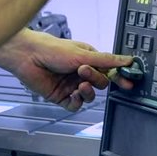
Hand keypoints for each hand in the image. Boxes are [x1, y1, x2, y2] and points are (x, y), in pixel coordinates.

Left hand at [0, 29, 133, 110]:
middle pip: (100, 84)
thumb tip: (128, 60)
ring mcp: (71, 85)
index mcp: (89, 60)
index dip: (118, 77)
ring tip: (79, 84)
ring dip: (87, 91)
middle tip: (84, 72)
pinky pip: (76, 105)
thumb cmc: (53, 50)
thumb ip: (107, 60)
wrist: (28, 57)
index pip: (109, 70)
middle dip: (95, 79)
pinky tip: (73, 94)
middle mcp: (81, 73)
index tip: (128, 83)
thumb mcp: (84, 54)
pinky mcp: (61, 96)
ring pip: (89, 96)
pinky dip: (77, 101)